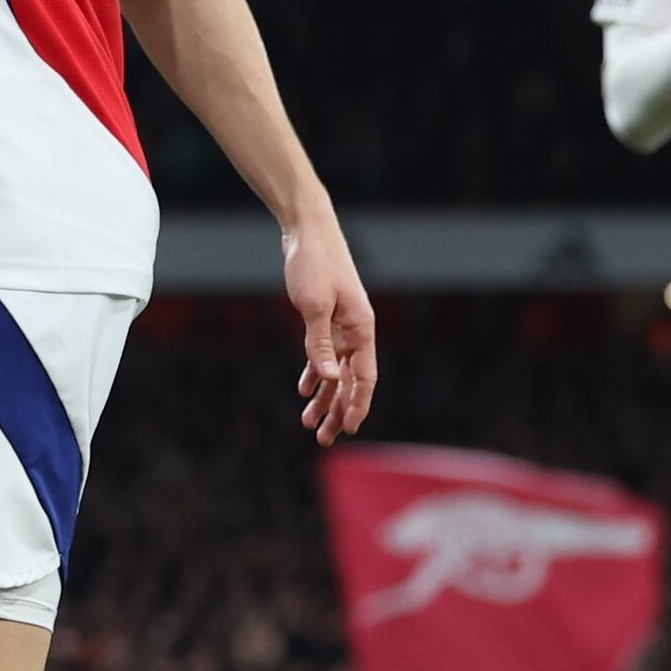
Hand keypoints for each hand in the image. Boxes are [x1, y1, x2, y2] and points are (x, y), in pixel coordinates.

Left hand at [283, 209, 379, 445]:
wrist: (307, 231)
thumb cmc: (314, 264)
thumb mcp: (313, 306)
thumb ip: (319, 344)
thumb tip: (328, 380)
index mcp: (362, 328)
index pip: (364, 377)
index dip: (357, 405)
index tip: (348, 430)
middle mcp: (356, 330)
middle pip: (351, 380)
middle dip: (338, 411)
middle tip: (324, 439)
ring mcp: (341, 325)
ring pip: (336, 371)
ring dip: (324, 398)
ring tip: (309, 423)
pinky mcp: (325, 319)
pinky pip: (323, 354)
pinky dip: (315, 373)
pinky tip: (305, 390)